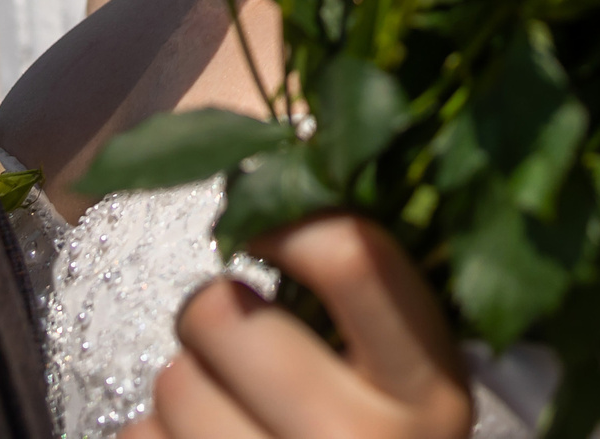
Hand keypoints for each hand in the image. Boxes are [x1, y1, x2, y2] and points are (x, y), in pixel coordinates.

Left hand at [125, 214, 471, 438]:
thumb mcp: (410, 386)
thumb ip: (372, 303)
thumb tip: (279, 183)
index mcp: (429, 392)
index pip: (352, 257)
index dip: (289, 217)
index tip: (265, 227)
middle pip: (225, 314)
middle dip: (215, 314)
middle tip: (238, 343)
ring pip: (169, 383)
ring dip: (182, 390)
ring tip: (226, 419)